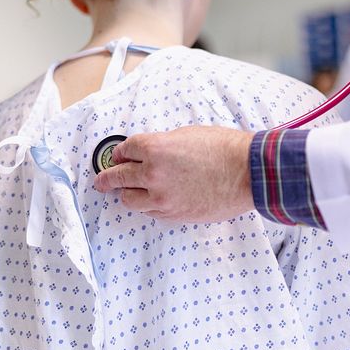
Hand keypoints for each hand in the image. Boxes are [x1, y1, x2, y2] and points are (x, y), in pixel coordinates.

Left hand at [93, 126, 254, 221]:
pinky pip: (149, 211)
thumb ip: (161, 145)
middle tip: (101, 180)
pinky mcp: (173, 213)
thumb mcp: (186, 135)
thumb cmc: (223, 148)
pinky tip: (151, 199)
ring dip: (127, 193)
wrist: (247, 173)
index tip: (118, 156)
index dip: (120, 153)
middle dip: (106, 178)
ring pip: (129, 199)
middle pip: (117, 177)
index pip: (123, 150)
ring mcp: (161, 197)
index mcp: (154, 148)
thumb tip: (147, 154)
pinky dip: (147, 205)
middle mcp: (152, 174)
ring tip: (126, 192)